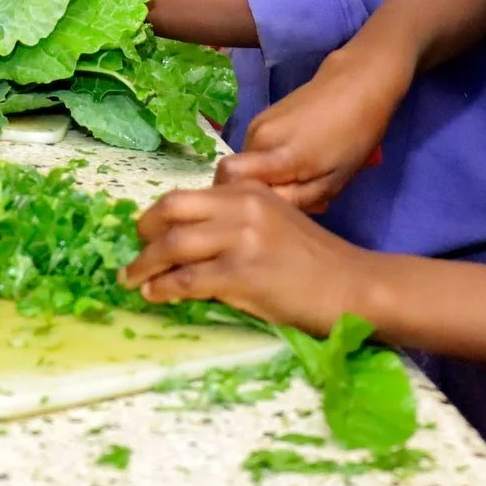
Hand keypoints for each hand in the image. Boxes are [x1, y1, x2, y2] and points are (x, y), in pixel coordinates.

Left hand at [123, 181, 361, 332]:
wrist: (353, 285)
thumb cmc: (314, 261)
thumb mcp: (274, 221)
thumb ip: (236, 219)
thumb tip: (187, 237)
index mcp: (248, 190)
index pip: (186, 196)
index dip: (156, 216)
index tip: (144, 234)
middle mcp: (242, 206)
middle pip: (171, 211)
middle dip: (143, 234)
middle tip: (132, 256)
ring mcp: (242, 239)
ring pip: (173, 246)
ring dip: (144, 266)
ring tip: (132, 280)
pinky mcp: (243, 274)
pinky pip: (188, 280)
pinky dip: (165, 288)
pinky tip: (156, 295)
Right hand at [217, 43, 412, 211]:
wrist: (356, 84)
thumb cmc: (353, 136)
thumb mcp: (334, 181)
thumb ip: (297, 201)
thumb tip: (270, 209)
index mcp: (277, 154)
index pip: (227, 177)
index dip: (236, 197)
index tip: (264, 207)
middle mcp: (256, 136)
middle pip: (238, 176)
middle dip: (261, 192)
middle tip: (295, 197)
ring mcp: (256, 124)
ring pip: (248, 165)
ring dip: (268, 178)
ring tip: (301, 177)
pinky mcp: (260, 118)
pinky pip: (255, 152)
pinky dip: (270, 163)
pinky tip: (298, 160)